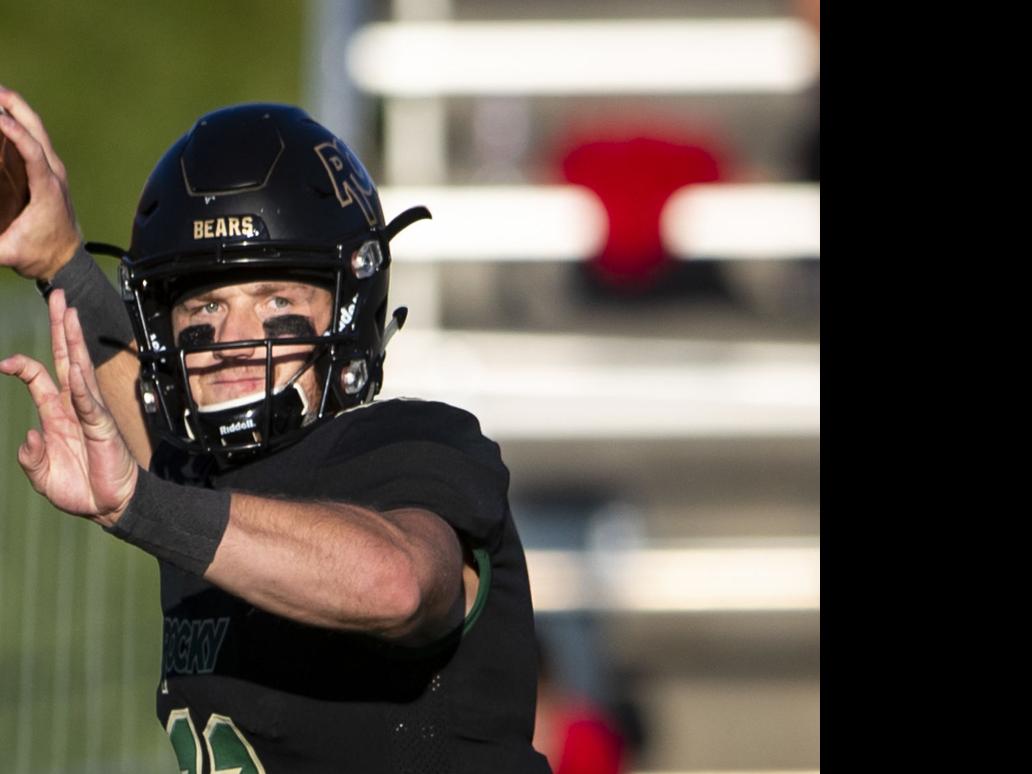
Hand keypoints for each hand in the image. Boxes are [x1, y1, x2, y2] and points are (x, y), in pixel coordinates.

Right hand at [0, 87, 80, 280]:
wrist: (66, 260)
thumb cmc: (41, 255)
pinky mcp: (51, 172)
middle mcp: (55, 174)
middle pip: (38, 131)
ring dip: (17, 109)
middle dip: (15, 106)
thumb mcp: (10, 254)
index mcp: (47, 189)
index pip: (33, 152)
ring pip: (39, 131)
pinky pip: (36, 139)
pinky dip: (20, 122)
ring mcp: (55, 171)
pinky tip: (3, 114)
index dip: (15, 132)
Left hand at [0, 290, 136, 525]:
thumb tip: (28, 435)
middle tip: (59, 296)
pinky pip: (89, 404)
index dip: (20, 365)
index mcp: (56, 413)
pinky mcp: (101, 427)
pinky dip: (82, 387)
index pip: (39, 377)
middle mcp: (73, 406)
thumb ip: (30, 456)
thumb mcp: (41, 474)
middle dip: (61, 327)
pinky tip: (75, 368)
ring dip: (73, 341)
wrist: (109, 506)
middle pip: (65, 357)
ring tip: (71, 314)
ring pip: (80, 369)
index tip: (1, 363)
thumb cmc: (79, 489)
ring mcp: (89, 413)